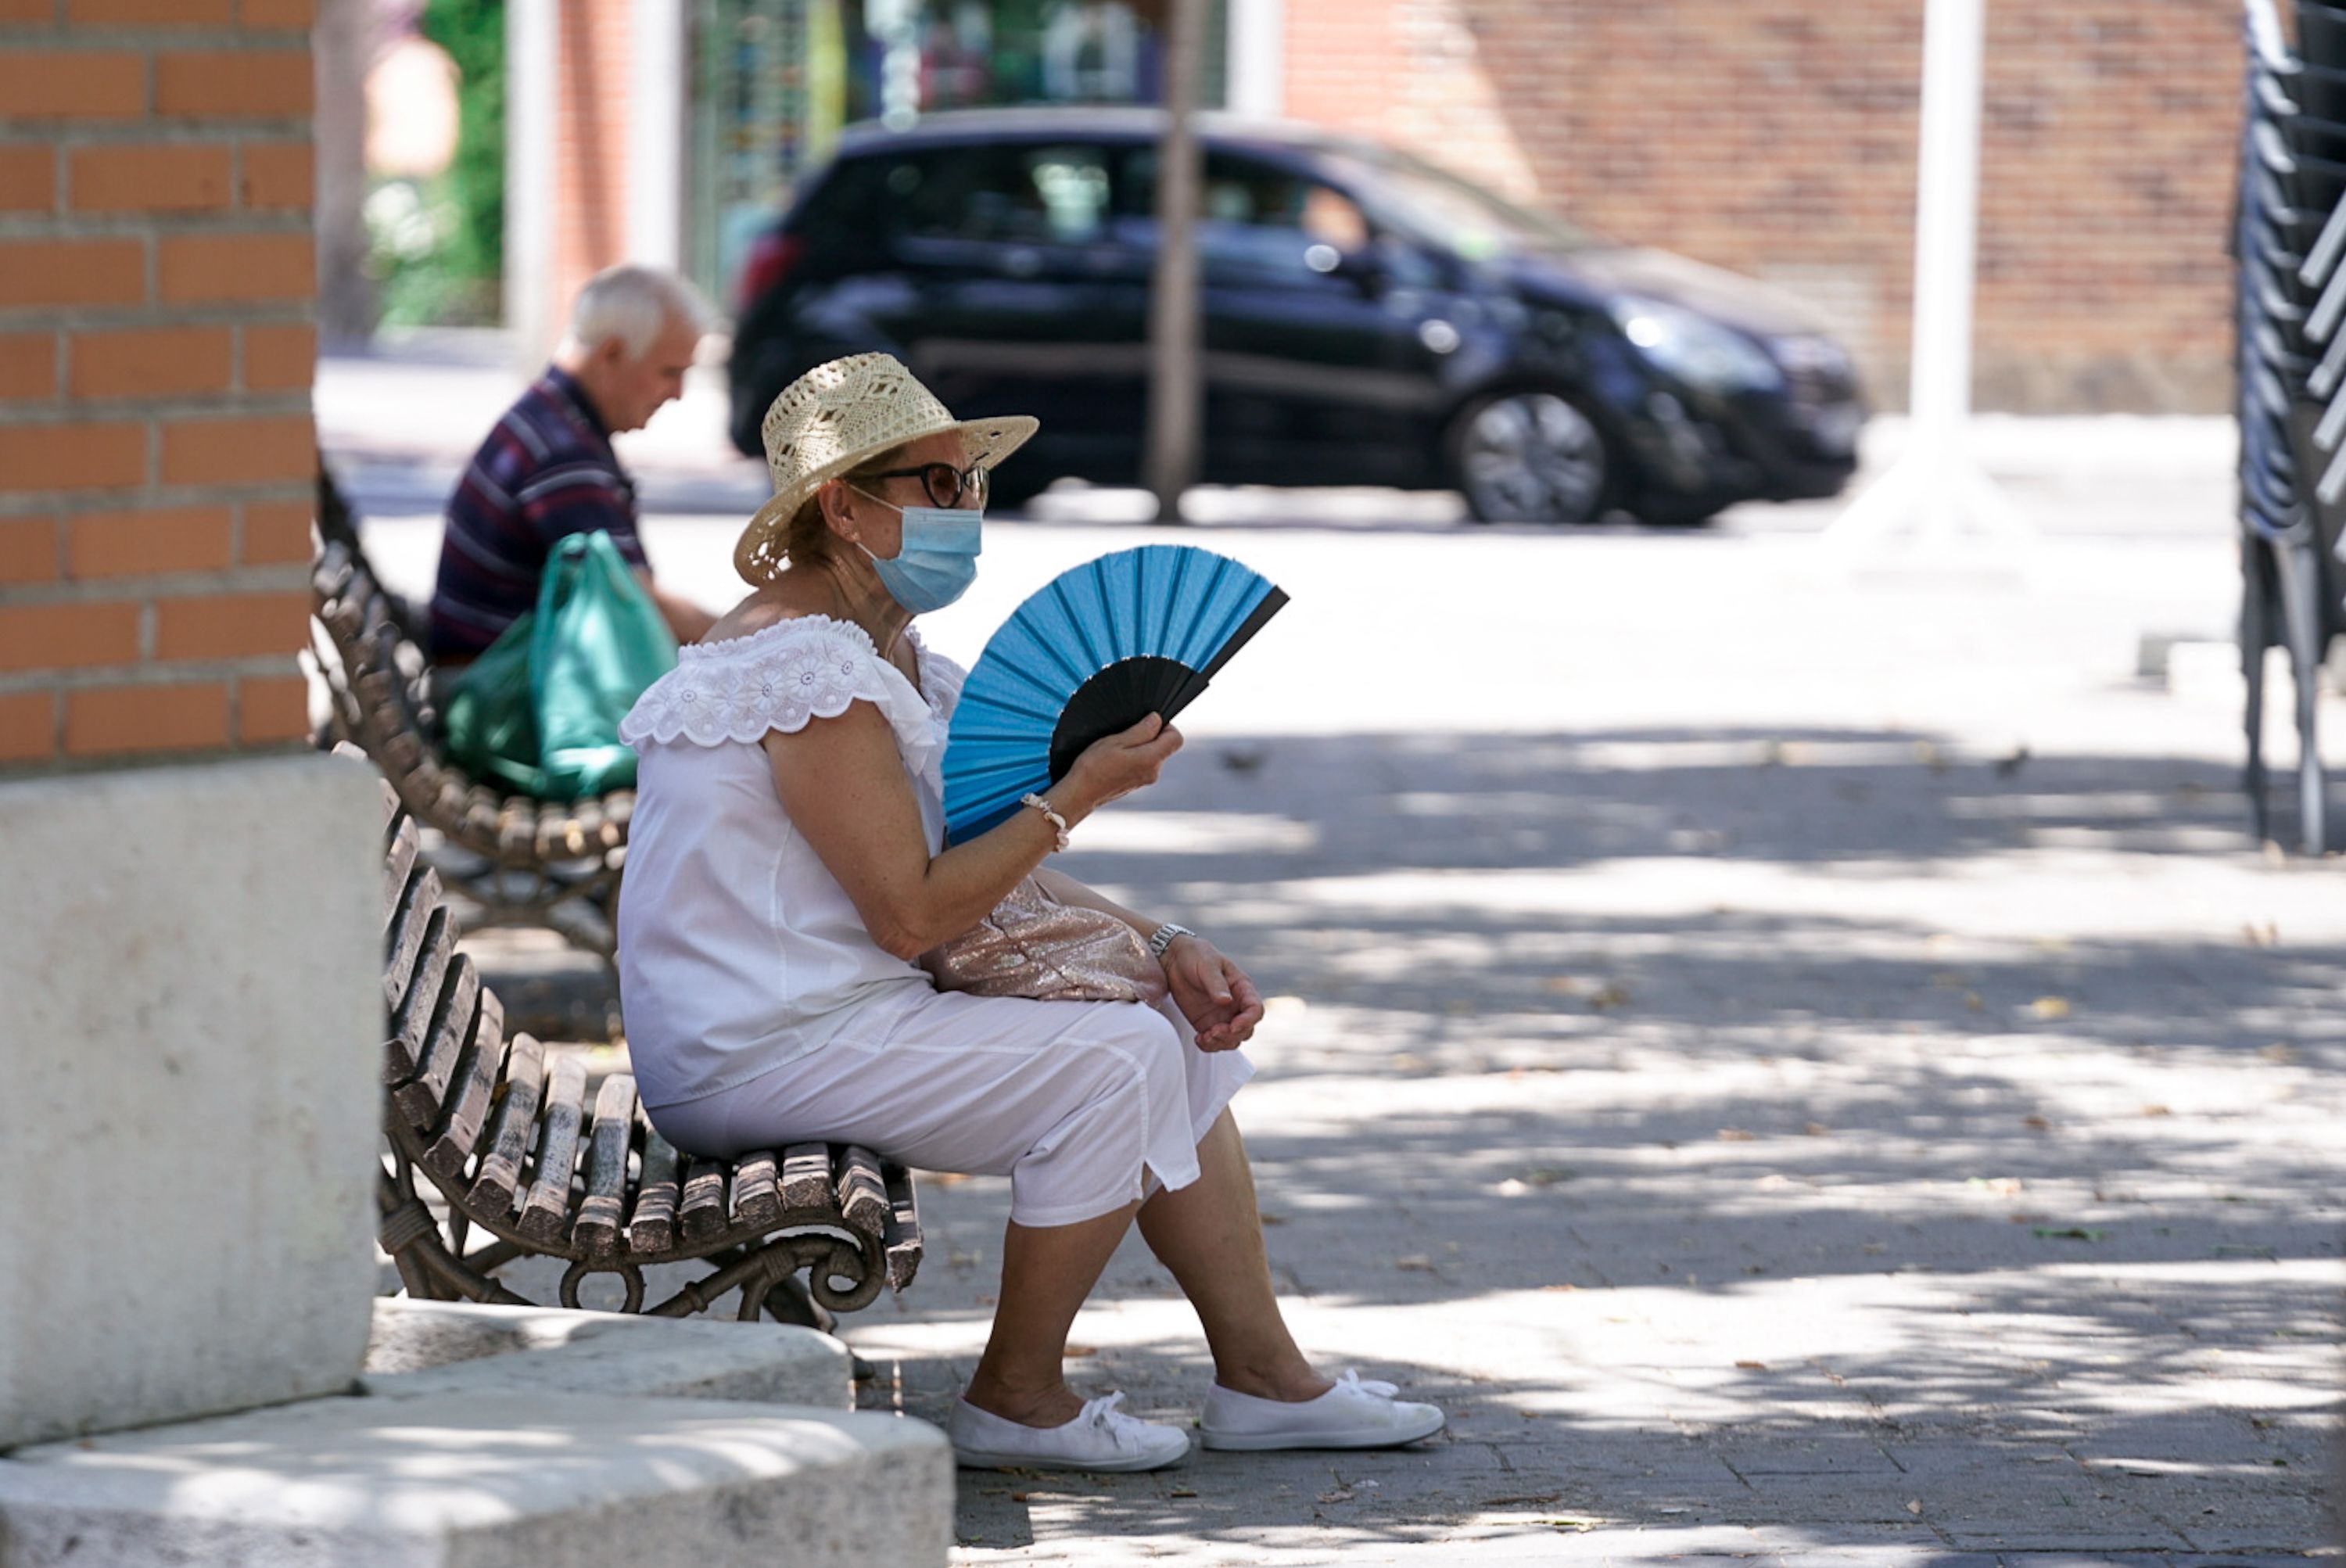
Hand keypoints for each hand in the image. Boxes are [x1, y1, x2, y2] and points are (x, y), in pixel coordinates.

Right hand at [1061, 713, 1181, 815]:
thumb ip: (1141, 731)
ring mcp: (1146, 780)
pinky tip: (1117, 759)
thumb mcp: (1116, 741)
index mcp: (1151, 759)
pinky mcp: (1137, 784)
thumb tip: (1157, 720)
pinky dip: (1135, 758)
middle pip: (1165, 746)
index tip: (1148, 723)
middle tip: (1127, 734)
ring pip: (1153, 755)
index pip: (1176, 739)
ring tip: (1118, 748)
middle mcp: (1153, 772)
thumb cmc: (1094, 767)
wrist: (1081, 793)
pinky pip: (1144, 765)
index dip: (1166, 726)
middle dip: (1151, 736)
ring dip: (1141, 747)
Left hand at [1161, 937, 1263, 1052]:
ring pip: (1232, 1040)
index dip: (1247, 1021)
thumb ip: (1216, 983)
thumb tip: (1227, 1001)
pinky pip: (1215, 1042)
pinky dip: (1209, 1046)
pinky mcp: (1207, 1023)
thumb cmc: (1196, 956)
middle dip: (1232, 1035)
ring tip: (1204, 1037)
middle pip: (1246, 1030)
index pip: (1255, 1009)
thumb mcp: (1207, 965)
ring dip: (1221, 1043)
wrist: (1174, 960)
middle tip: (1212, 1031)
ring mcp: (1222, 1016)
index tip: (1232, 1026)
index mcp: (1242, 988)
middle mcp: (1236, 1005)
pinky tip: (1198, 1039)